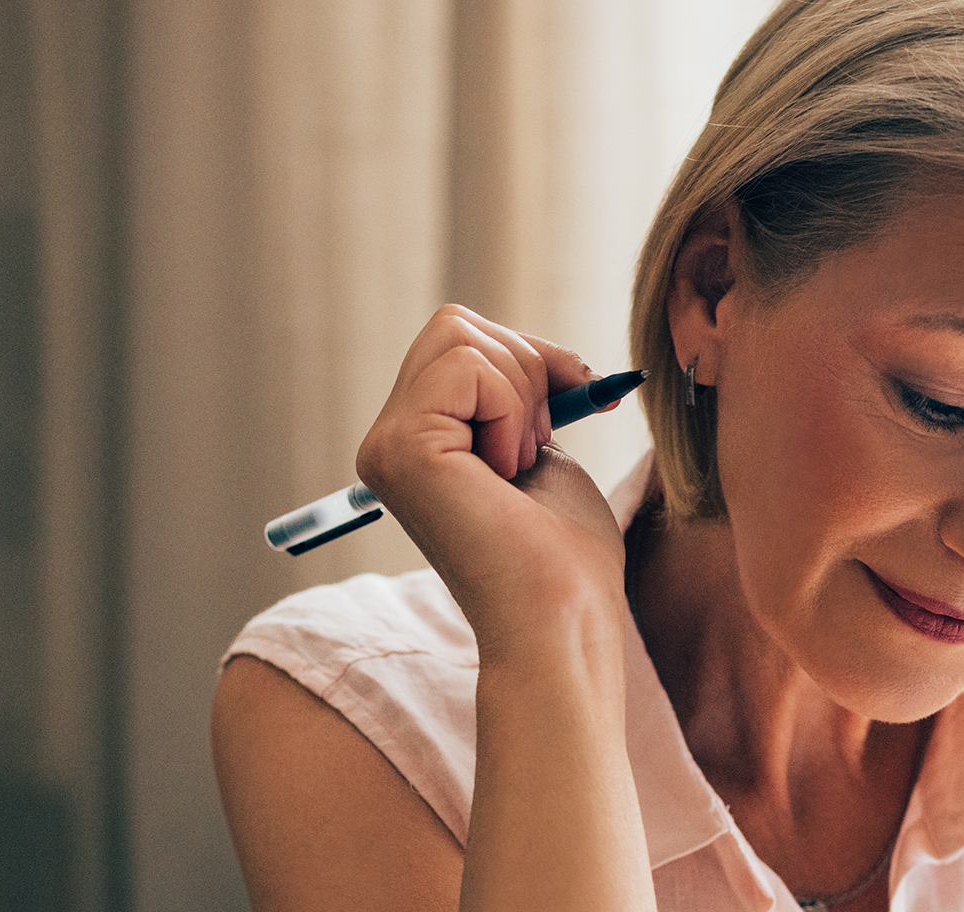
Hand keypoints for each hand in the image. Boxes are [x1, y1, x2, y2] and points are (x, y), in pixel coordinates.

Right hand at [350, 304, 628, 646]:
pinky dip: (509, 409)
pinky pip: (467, 367)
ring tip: (518, 464)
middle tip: (538, 444)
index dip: (531, 356)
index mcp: (417, 443)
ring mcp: (385, 446)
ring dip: (520, 392)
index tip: (578, 397)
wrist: (562, 616)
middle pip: (454, 324)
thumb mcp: (539, 447)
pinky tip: (504, 473)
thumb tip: (534, 345)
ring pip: (459, 334)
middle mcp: (386, 443)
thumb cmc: (565, 553)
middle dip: (527, 365)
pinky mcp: (399, 450)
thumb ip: (516, 395)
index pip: (461, 340)